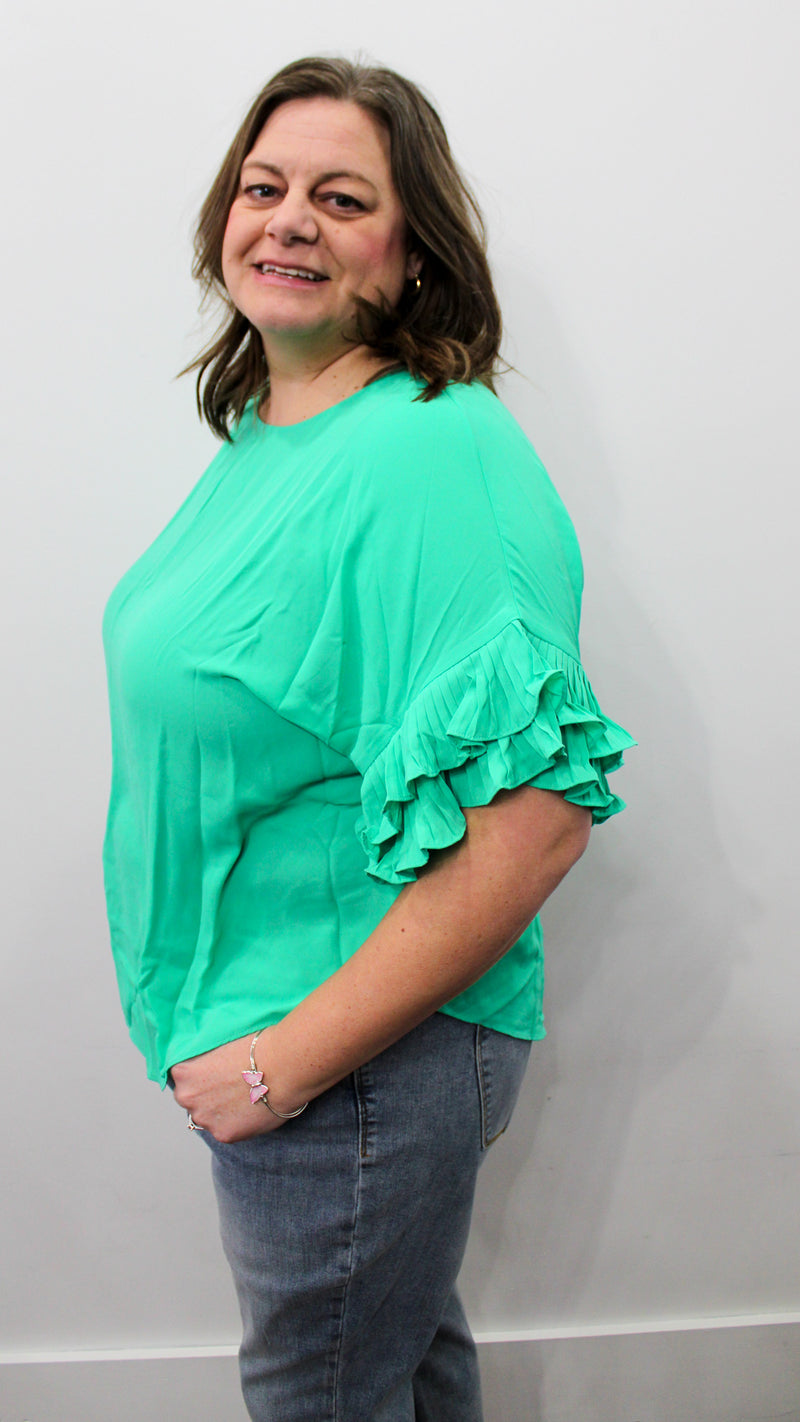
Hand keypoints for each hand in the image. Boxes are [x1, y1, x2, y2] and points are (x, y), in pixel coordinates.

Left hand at [171, 1034, 286, 1142]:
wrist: (282, 1065)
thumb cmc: (256, 1047)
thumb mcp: (221, 1041)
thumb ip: (205, 1057)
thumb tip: (207, 1063)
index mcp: (183, 1071)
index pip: (181, 1076)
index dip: (198, 1074)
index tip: (213, 1072)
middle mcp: (187, 1097)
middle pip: (190, 1098)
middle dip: (205, 1094)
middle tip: (229, 1085)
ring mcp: (205, 1118)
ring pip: (207, 1116)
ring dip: (219, 1111)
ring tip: (243, 1098)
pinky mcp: (223, 1134)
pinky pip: (225, 1129)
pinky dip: (236, 1123)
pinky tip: (251, 1109)